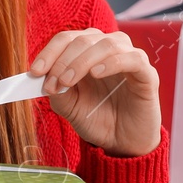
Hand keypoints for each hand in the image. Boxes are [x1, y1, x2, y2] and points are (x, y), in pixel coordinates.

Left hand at [30, 29, 161, 156]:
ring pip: (106, 44)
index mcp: (89, 52)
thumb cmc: (98, 119)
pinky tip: (96, 74)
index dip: (50, 52)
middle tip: (53, 83)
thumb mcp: (70, 107)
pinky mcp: (147, 74)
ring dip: (82, 61)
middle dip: (63, 60)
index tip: (34, 72)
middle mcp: (110, 49)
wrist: (122, 144)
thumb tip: (43, 78)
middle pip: (84, 38)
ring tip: (69, 81)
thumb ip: (57, 91)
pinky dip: (111, 62)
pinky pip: (133, 58)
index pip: (68, 39)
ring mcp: (130, 59)